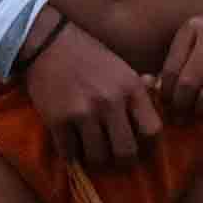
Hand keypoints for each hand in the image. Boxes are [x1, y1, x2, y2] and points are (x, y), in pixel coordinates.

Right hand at [19, 19, 167, 169]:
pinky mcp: (57, 120)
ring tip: (93, 151)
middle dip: (122, 160)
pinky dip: (71, 153)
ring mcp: (83, 112)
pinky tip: (72, 143)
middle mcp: (110, 101)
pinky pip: (69, 153)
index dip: (148, 144)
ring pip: (98, 158)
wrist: (47, 43)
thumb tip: (155, 112)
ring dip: (96, 159)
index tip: (139, 145)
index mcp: (131, 87)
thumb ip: (139, 91)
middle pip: (126, 152)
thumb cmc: (88, 56)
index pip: (152, 131)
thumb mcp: (122, 68)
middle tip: (115, 157)